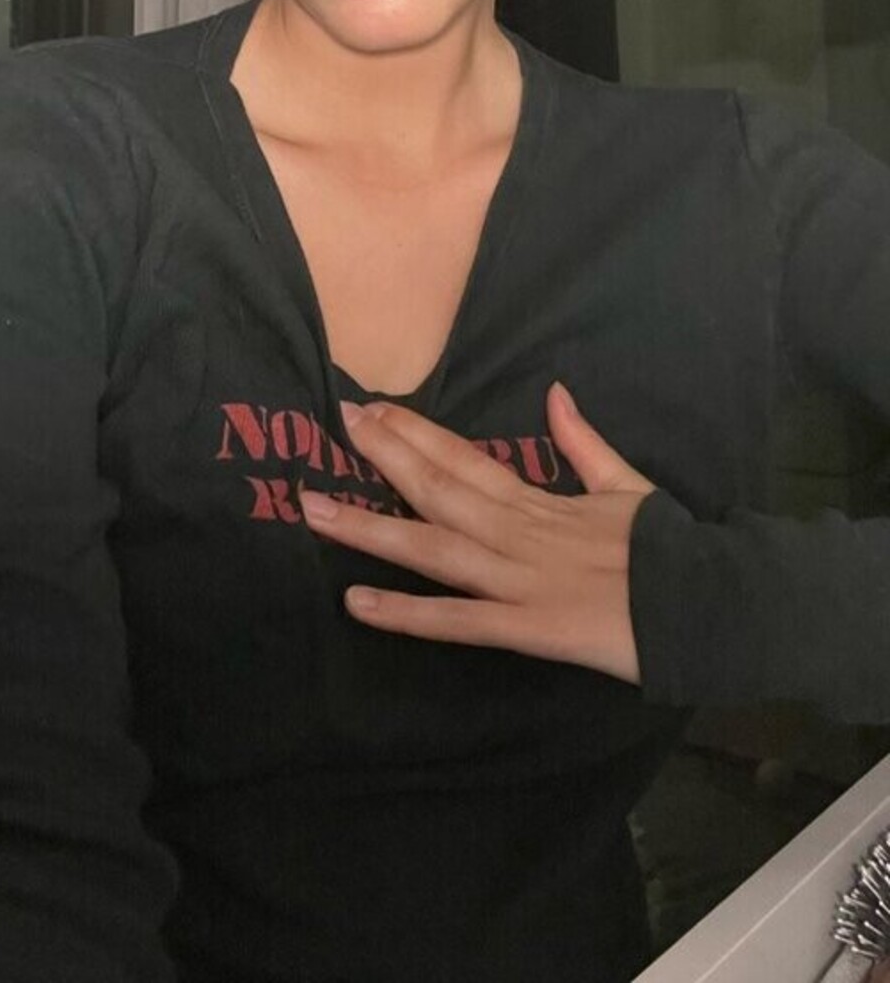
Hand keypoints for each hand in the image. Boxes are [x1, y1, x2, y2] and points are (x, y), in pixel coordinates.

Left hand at [299, 383, 654, 683]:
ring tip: (314, 508)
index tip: (373, 410)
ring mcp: (518, 581)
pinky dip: (404, 613)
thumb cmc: (668, 551)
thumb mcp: (626, 485)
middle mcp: (518, 533)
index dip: (416, 433)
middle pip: (439, 489)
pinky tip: (356, 602)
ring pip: (432, 548)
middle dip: (384, 457)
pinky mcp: (527, 630)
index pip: (466, 458)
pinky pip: (456, 622)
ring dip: (369, 526)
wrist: (708, 604)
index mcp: (540, 501)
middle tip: (336, 428)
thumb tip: (555, 393)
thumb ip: (584, 443)